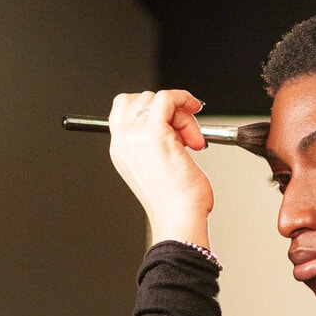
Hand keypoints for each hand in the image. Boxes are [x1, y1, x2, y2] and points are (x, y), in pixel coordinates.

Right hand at [107, 89, 212, 248]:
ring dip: (180, 113)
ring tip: (192, 141)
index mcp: (120, 150)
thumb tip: (175, 127)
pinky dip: (184, 99)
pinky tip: (195, 111)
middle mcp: (122, 141)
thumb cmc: (176, 201)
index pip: (124, 108)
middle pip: (141, 100)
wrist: (180, 218)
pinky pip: (167, 97)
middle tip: (187, 137)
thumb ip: (155, 144)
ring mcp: (135, 136)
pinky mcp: (155, 133)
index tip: (173, 123)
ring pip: (156, 98)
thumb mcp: (157, 168)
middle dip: (170, 113)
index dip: (151, 109)